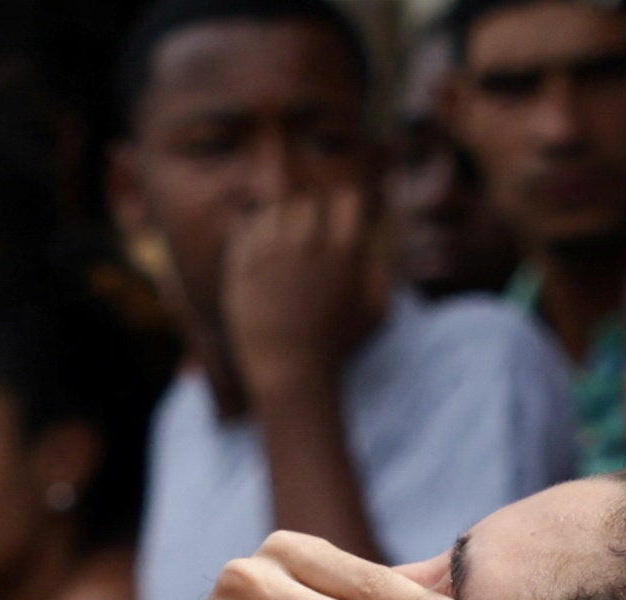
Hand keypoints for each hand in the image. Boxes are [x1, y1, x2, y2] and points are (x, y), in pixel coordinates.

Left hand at [222, 185, 385, 406]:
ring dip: (279, 221)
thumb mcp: (377, 310)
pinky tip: (262, 252)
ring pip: (273, 211)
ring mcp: (269, 258)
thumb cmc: (337, 346)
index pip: (346, 199)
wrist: (288, 374)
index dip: (343, 210)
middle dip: (309, 214)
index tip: (338, 225)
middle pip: (306, 200)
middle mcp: (305, 248)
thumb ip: (383, 269)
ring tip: (283, 244)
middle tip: (307, 234)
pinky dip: (252, 234)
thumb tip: (376, 238)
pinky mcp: (242, 270)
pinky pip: (244, 230)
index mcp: (342, 254)